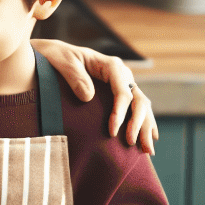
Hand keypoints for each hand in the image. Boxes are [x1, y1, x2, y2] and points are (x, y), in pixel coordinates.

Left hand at [31, 40, 157, 154]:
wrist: (54, 54)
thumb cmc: (57, 56)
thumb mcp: (62, 61)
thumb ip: (74, 76)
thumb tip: (88, 96)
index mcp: (110, 65)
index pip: (122, 92)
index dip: (120, 113)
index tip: (112, 132)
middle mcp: (121, 74)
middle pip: (138, 100)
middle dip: (139, 124)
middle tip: (132, 144)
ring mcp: (123, 83)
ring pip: (142, 105)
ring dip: (146, 127)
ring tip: (147, 150)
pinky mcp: (119, 92)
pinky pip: (136, 107)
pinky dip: (144, 122)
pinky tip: (150, 137)